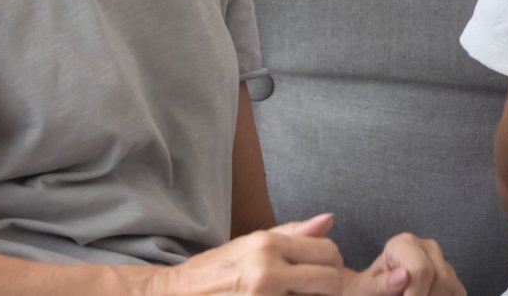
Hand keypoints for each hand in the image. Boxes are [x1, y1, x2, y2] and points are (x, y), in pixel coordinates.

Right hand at [143, 214, 344, 294]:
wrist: (175, 295)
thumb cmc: (215, 272)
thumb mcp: (250, 244)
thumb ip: (293, 233)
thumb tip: (330, 219)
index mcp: (268, 244)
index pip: (329, 251)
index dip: (332, 263)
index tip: (321, 271)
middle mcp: (267, 270)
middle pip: (332, 280)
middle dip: (329, 287)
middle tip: (314, 290)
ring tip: (297, 295)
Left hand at [344, 232, 463, 295]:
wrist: (373, 293)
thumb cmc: (367, 291)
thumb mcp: (366, 289)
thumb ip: (382, 284)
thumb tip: (404, 276)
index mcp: (404, 244)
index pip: (421, 269)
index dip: (415, 294)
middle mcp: (428, 247)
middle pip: (441, 278)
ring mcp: (443, 262)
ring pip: (452, 286)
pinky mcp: (452, 279)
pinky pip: (458, 293)